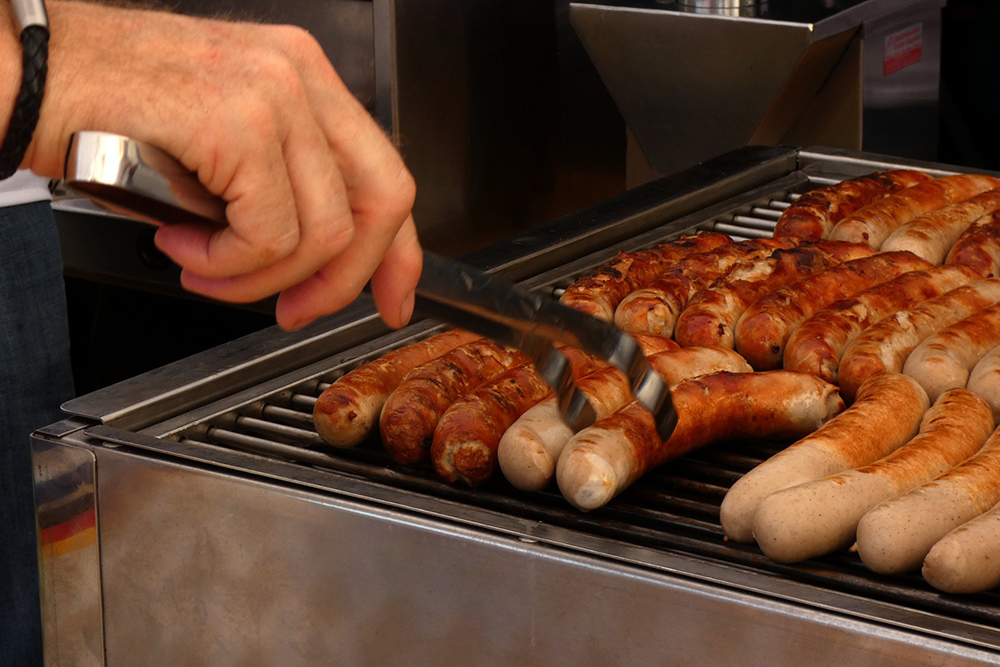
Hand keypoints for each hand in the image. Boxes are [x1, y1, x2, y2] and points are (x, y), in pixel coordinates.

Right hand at [24, 1, 420, 329]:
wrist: (23, 79)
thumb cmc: (106, 114)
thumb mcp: (219, 154)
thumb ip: (281, 194)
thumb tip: (319, 266)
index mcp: (304, 80)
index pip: (386, 176)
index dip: (398, 254)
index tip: (394, 299)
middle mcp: (299, 77)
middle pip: (379, 204)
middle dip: (338, 282)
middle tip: (290, 311)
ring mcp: (274, 94)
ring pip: (322, 234)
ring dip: (257, 277)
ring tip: (202, 264)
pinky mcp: (238, 121)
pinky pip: (269, 235)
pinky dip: (227, 263)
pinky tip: (181, 243)